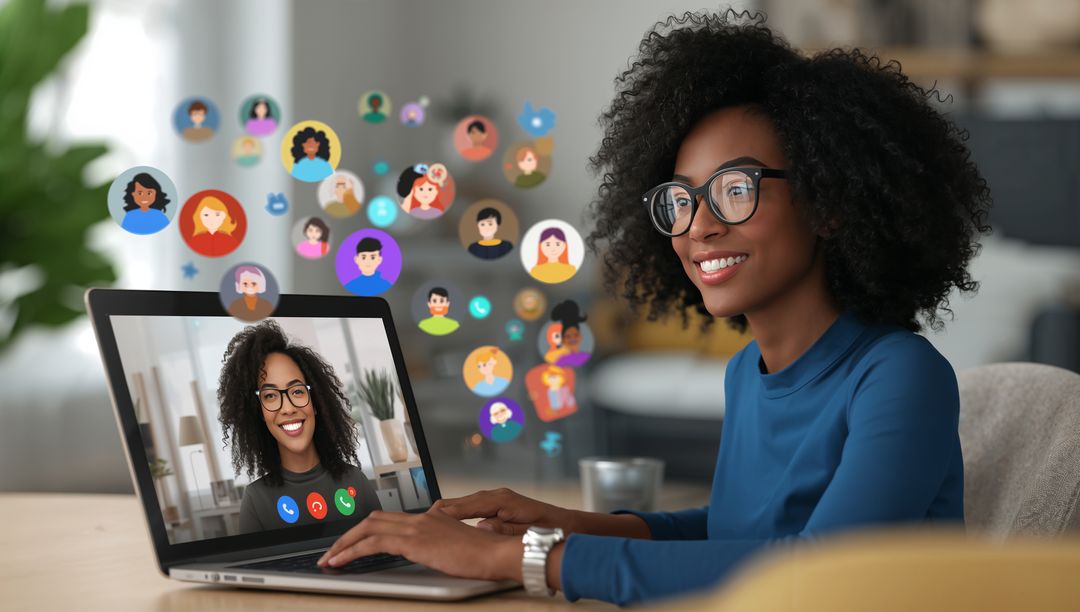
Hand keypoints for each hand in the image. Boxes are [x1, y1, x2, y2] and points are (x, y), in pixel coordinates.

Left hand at [316, 508, 522, 581]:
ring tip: (329, 560)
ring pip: (368, 528)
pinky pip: (373, 543)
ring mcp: (417, 527)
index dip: (367, 530)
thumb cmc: (484, 555)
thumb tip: (432, 553)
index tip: (353, 545)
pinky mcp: (414, 541)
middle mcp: (421, 518)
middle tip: (332, 552)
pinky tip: (341, 562)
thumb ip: (441, 545)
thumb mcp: (458, 547)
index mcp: (431, 518)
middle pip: (374, 519)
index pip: (390, 519)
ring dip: (344, 544)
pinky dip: (352, 551)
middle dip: (348, 536)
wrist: (496, 553)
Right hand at [433, 487, 575, 535]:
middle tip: (423, 516)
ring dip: (451, 509)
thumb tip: (482, 527)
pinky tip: (451, 516)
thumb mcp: (525, 532)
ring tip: (431, 517)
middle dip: (444, 509)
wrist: (566, 524)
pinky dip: (460, 510)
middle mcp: (498, 495)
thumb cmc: (549, 529)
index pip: (470, 505)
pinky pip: (474, 505)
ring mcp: (499, 498)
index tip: (434, 516)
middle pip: (464, 501)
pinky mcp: (500, 503)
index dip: (450, 512)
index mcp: (503, 501)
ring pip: (467, 501)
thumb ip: (503, 529)